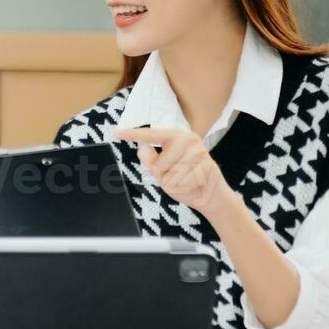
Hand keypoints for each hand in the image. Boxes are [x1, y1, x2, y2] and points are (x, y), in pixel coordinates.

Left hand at [115, 126, 237, 216]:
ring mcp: (198, 150)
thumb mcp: (164, 174)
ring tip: (188, 180)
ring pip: (173, 174)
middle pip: (160, 163)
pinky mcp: (207, 164)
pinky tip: (195, 184)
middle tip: (179, 177)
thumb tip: (142, 150)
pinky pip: (185, 181)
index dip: (133, 134)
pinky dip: (187, 188)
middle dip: (165, 176)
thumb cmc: (185, 182)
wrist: (211, 197)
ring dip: (177, 183)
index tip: (116, 132)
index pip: (151, 135)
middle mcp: (187, 138)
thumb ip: (152, 163)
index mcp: (174, 137)